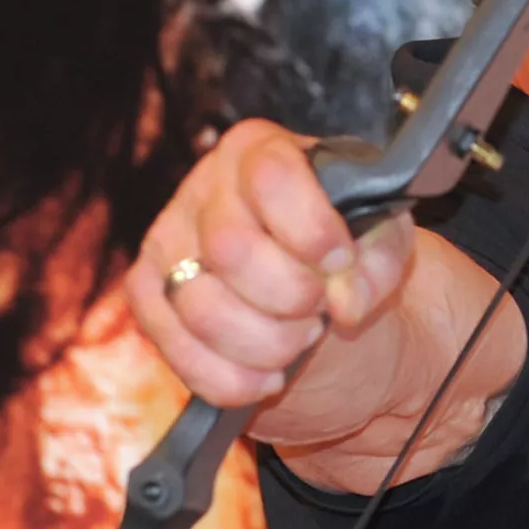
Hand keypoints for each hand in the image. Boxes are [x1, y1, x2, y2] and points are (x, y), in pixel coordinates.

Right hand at [123, 118, 416, 407]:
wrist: (310, 284)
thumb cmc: (344, 244)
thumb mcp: (381, 238)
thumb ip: (378, 261)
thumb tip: (345, 303)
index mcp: (260, 149)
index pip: (271, 176)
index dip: (310, 227)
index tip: (340, 259)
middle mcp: (203, 187)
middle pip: (231, 249)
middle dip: (291, 296)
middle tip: (319, 307)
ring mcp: (166, 239)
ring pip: (201, 310)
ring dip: (266, 344)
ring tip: (299, 339)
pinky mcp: (147, 293)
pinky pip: (177, 352)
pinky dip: (232, 379)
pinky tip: (268, 376)